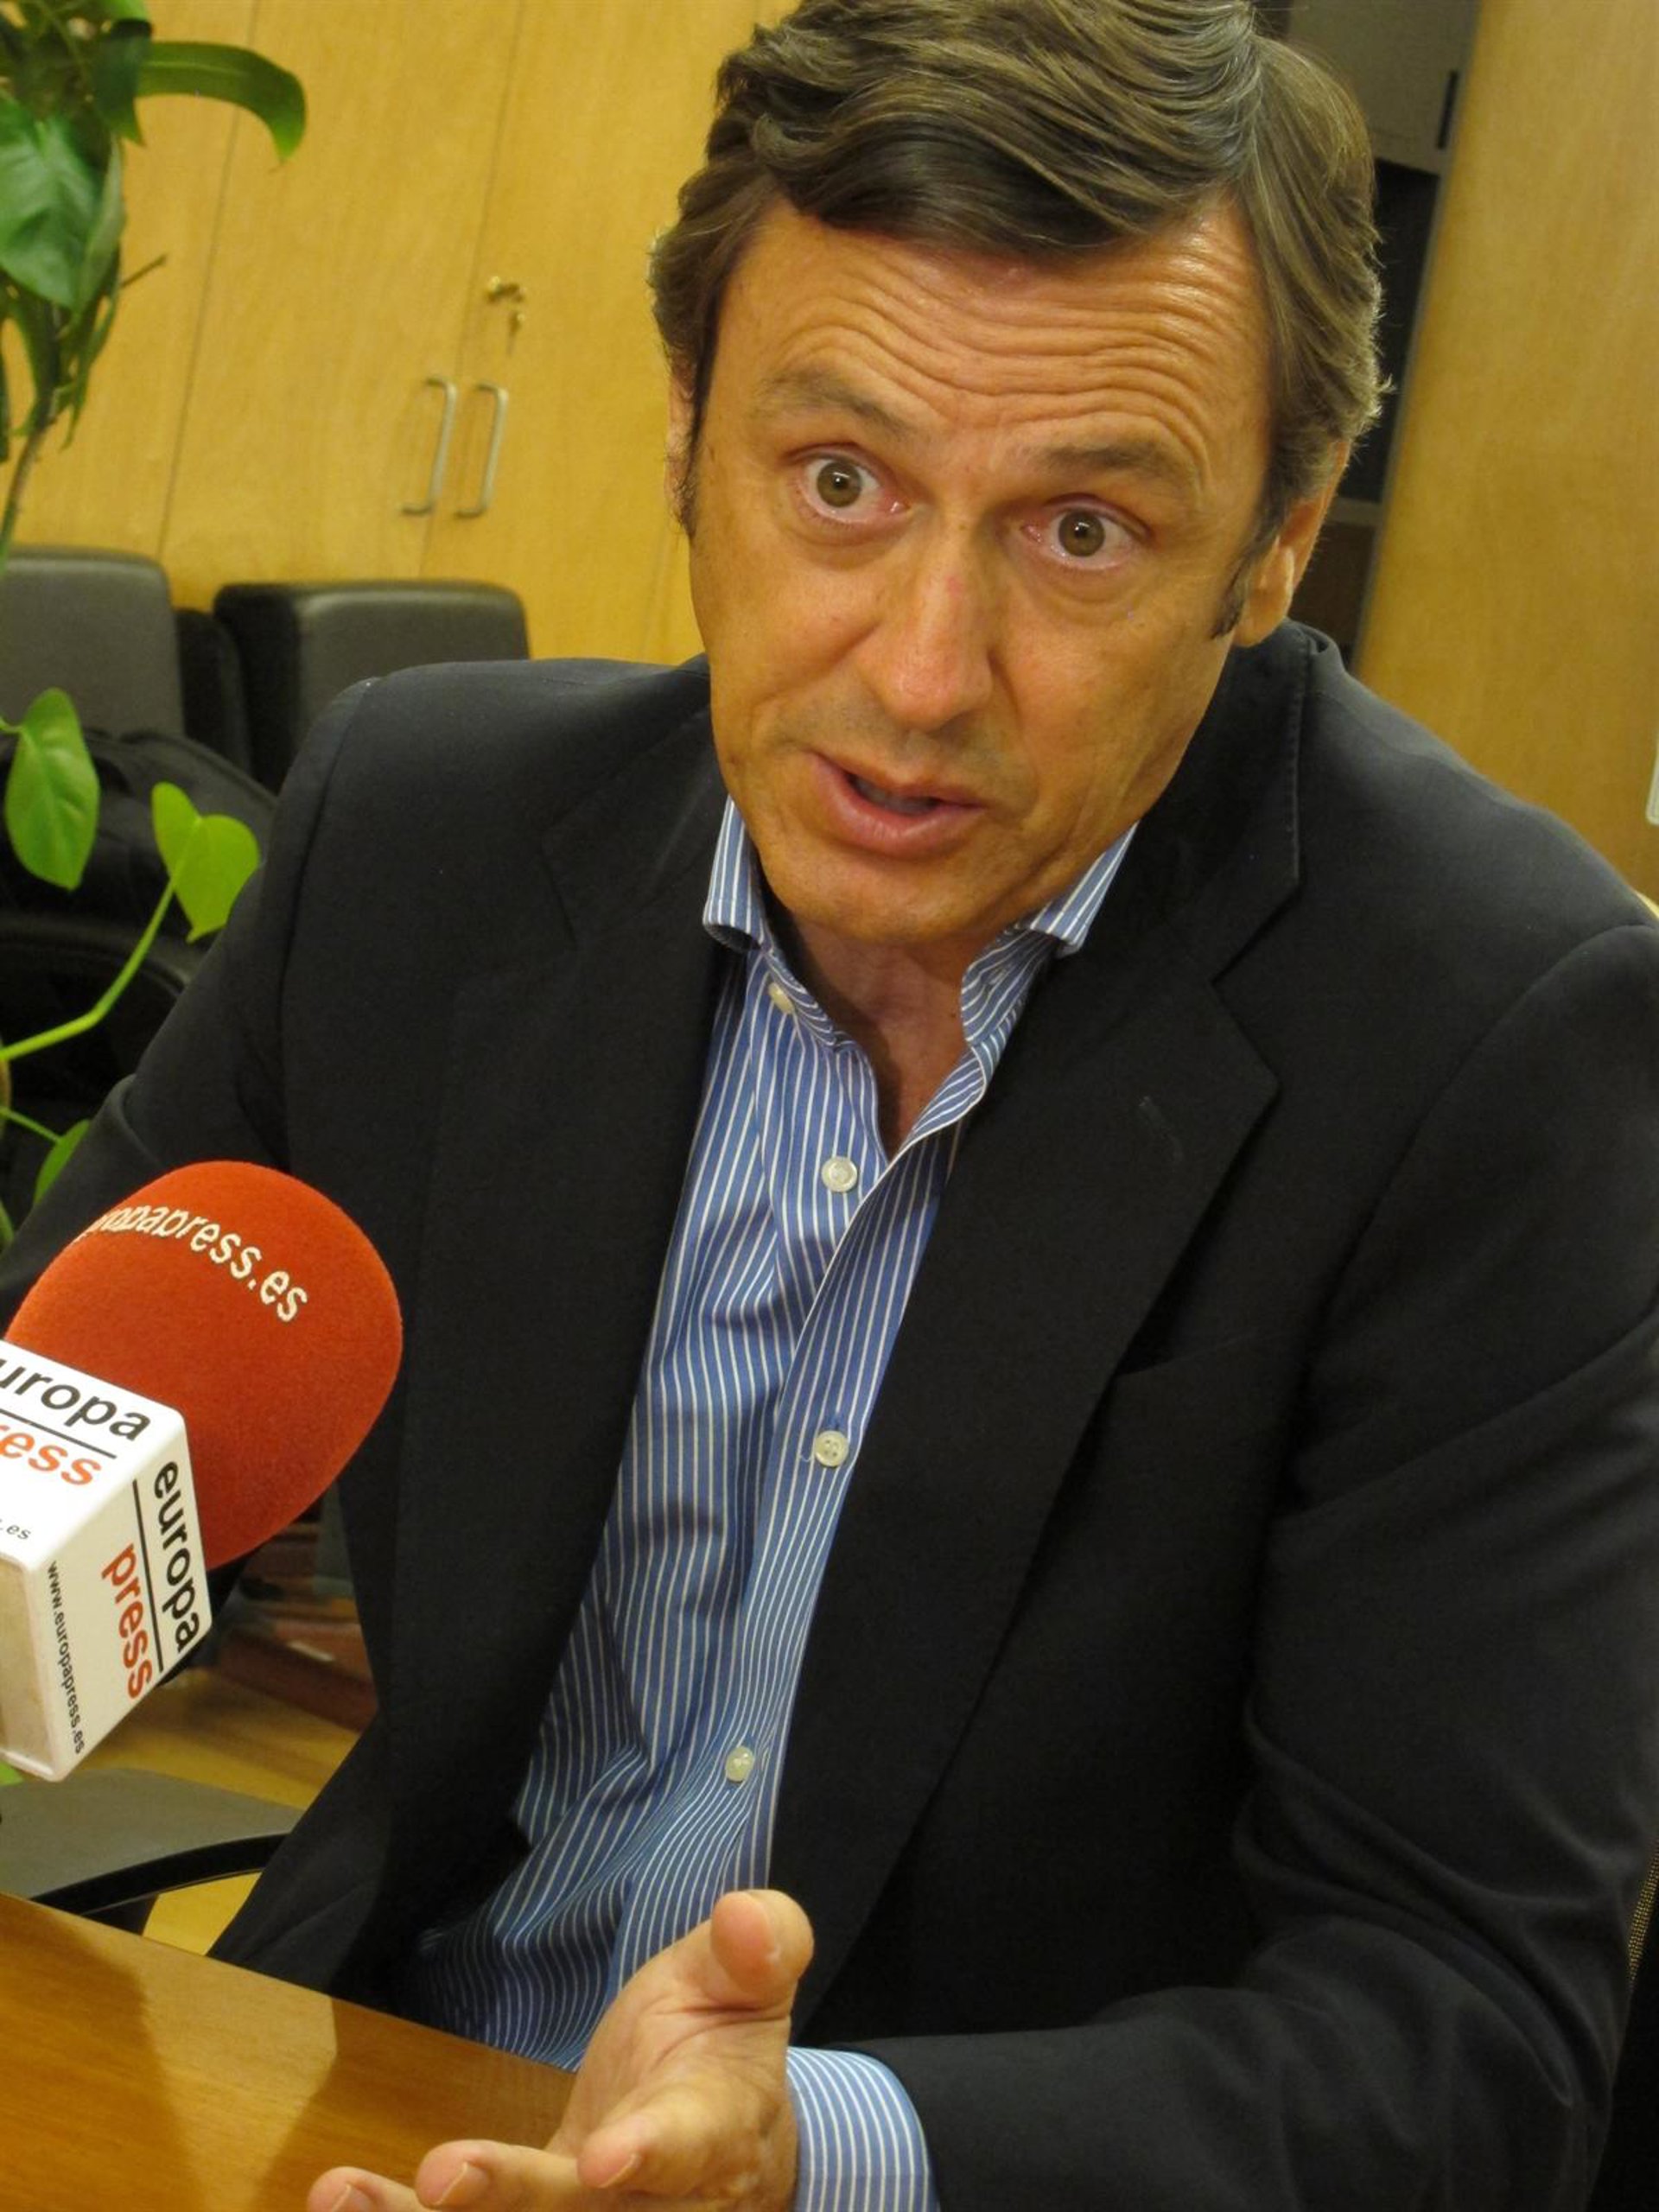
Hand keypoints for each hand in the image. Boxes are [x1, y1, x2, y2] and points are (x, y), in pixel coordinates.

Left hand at [307, 1888, 813, 2210]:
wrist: (722, 2145)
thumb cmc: (725, 2047)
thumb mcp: (749, 1983)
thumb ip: (759, 1947)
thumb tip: (744, 1914)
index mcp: (713, 2132)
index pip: (685, 2147)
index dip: (649, 2154)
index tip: (608, 2158)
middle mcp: (647, 2202)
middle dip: (513, 2199)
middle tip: (444, 2174)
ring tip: (346, 2196)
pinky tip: (338, 2196)